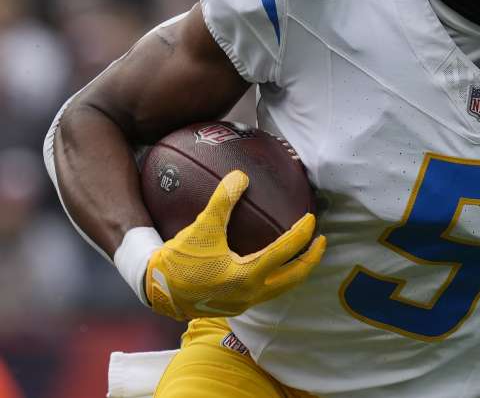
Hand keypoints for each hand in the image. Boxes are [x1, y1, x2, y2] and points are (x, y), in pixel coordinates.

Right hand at [144, 171, 326, 319]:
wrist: (155, 290)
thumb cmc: (179, 259)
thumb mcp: (202, 226)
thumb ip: (223, 200)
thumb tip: (241, 175)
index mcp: (246, 275)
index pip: (285, 252)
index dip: (302, 233)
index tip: (311, 218)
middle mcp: (250, 294)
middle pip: (294, 277)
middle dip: (312, 259)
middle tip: (322, 240)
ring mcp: (244, 303)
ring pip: (281, 288)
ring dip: (296, 271)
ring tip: (303, 253)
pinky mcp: (235, 307)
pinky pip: (266, 291)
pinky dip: (278, 277)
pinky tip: (274, 265)